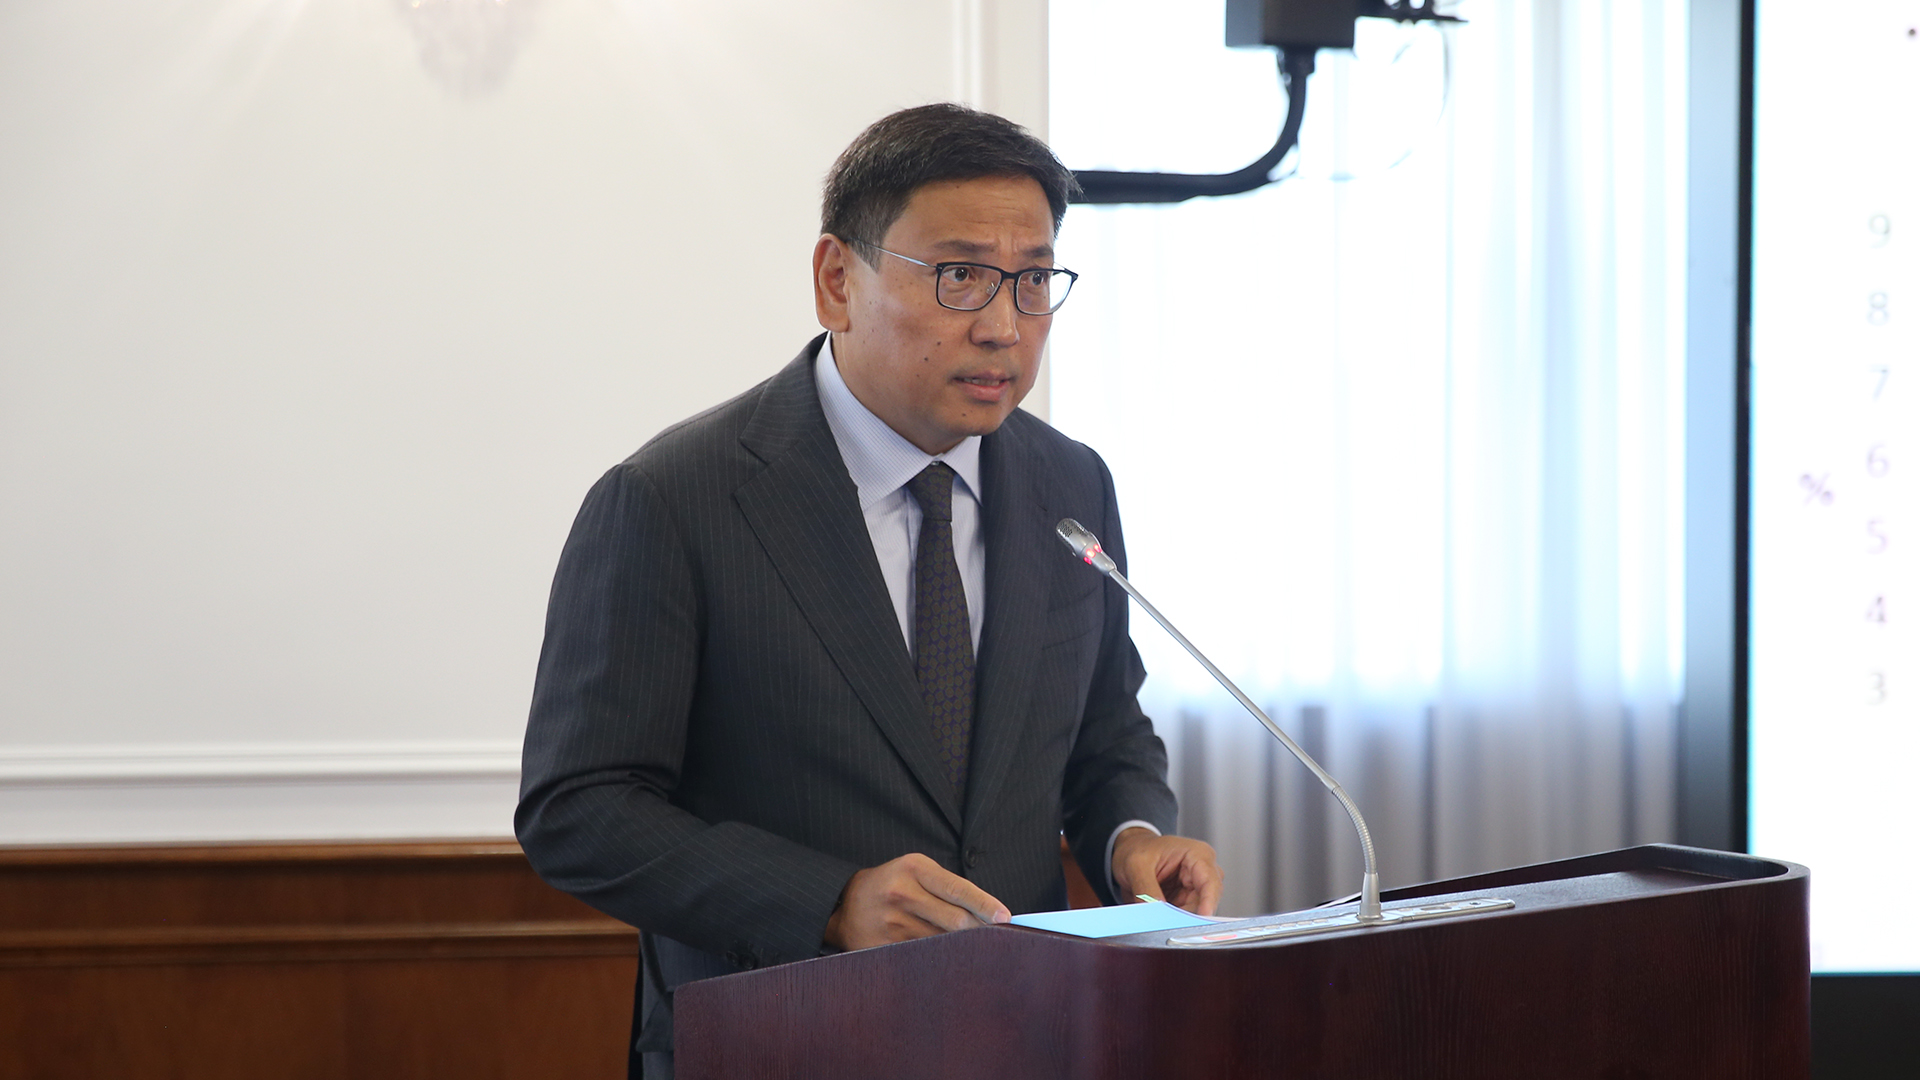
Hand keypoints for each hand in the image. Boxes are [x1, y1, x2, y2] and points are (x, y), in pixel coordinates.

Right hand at [823, 852, 1011, 951]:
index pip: (957, 888)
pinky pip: (924, 956)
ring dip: (964, 947)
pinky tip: (950, 958)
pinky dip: (943, 958)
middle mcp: (903, 893)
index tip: (1005, 917)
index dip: (984, 904)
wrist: (844, 905)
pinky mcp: (885, 947)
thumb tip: (987, 914)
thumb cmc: (892, 884)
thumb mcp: (915, 871)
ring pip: (943, 941)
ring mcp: (892, 923)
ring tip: (978, 949)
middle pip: (954, 920)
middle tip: (1000, 938)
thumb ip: (948, 887)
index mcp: (914, 868)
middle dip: (981, 931)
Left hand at [1111, 829, 1221, 916]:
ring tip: (1156, 912)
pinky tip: (1158, 913)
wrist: (1130, 850)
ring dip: (1177, 917)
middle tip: (1165, 921)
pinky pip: (1184, 914)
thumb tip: (1155, 910)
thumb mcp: (1136, 865)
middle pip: (1205, 901)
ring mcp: (1196, 884)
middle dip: (1186, 914)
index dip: (1208, 903)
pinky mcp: (1187, 897)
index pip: (1210, 883)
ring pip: (1195, 911)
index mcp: (1198, 854)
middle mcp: (1202, 870)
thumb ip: (1146, 889)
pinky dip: (1172, 917)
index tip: (1200, 919)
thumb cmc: (1137, 848)